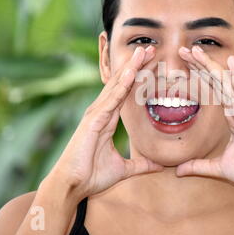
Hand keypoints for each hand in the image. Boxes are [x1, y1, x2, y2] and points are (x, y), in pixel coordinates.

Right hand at [45, 46, 163, 200]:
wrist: (73, 186)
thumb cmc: (92, 176)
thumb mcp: (124, 169)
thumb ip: (141, 165)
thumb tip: (160, 165)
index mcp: (108, 119)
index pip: (127, 93)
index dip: (139, 77)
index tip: (153, 64)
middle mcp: (102, 112)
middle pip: (123, 83)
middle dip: (136, 65)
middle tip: (151, 48)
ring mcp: (96, 114)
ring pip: (117, 86)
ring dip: (131, 68)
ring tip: (144, 51)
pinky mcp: (93, 120)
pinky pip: (111, 99)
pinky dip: (122, 84)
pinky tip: (132, 72)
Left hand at [176, 46, 233, 193]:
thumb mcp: (218, 167)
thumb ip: (198, 166)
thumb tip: (178, 171)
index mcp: (230, 117)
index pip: (212, 90)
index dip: (200, 75)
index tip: (185, 63)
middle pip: (215, 81)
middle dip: (200, 65)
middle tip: (183, 50)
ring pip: (224, 82)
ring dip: (209, 65)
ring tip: (195, 50)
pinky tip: (230, 60)